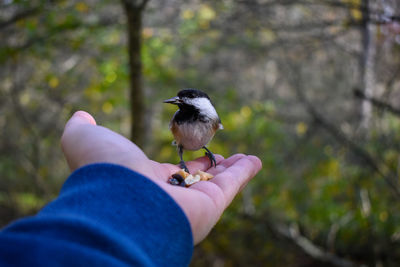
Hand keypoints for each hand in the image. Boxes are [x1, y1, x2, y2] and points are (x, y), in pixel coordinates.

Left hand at [61, 111, 261, 243]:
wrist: (117, 203)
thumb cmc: (102, 170)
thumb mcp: (85, 140)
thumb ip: (81, 128)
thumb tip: (81, 115)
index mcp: (147, 182)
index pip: (173, 172)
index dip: (186, 161)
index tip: (194, 149)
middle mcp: (171, 196)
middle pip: (199, 180)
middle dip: (213, 167)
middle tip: (227, 155)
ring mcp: (192, 202)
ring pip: (219, 184)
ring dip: (233, 170)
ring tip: (248, 158)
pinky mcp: (211, 205)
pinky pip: (232, 186)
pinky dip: (246, 172)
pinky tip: (255, 160)